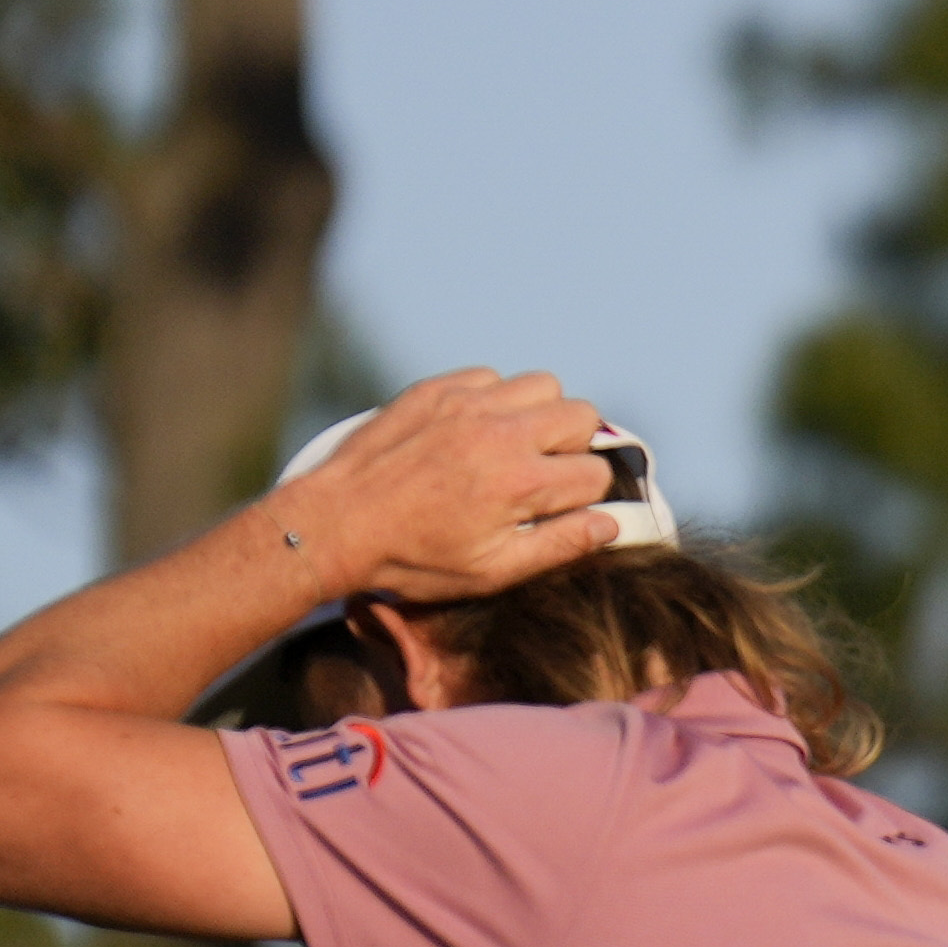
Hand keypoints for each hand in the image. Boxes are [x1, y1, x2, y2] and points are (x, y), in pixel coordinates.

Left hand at [258, 367, 629, 619]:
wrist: (335, 523)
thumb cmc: (415, 559)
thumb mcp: (493, 570)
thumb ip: (560, 545)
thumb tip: (612, 523)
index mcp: (521, 483)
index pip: (597, 473)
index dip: (588, 496)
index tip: (564, 508)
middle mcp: (501, 433)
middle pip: (583, 416)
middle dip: (576, 446)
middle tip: (548, 471)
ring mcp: (467, 404)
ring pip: (543, 385)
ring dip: (542, 413)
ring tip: (518, 443)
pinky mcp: (436, 389)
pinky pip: (492, 376)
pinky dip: (496, 399)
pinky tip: (476, 429)